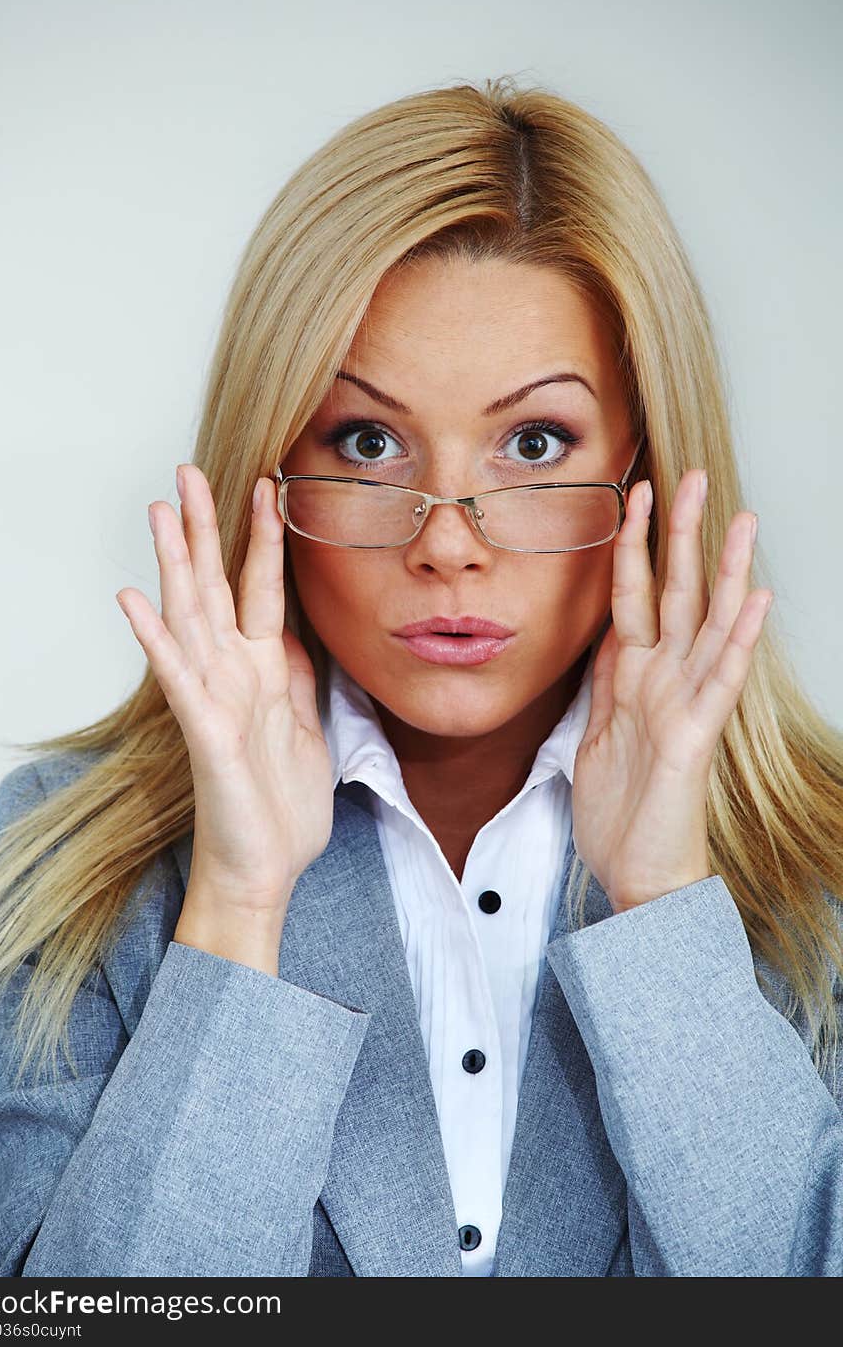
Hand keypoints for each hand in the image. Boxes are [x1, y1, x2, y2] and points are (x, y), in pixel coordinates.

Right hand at [116, 465, 333, 921]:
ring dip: (174, 564)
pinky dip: (156, 638)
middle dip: (204, 528)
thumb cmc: (280, 807)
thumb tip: (298, 636)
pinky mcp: (206, 731)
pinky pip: (178, 677)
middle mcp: (231, 674)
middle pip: (213, 586)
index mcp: (261, 671)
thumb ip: (298, 678)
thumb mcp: (306, 727)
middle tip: (189, 471)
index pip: (260, 589)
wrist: (264, 870)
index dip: (263, 538)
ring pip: (190, 617)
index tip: (268, 486)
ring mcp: (214, 699)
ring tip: (159, 511)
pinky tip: (133, 600)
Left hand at [571, 468, 771, 914]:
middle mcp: (666, 681)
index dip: (632, 546)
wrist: (639, 877)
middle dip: (681, 534)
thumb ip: (605, 685)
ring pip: (709, 623)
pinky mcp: (693, 736)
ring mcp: (684, 705)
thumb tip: (607, 638)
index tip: (630, 495)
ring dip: (726, 570)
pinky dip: (737, 639)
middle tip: (691, 475)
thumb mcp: (595, 735)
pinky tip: (757, 600)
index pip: (635, 597)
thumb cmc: (623, 812)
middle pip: (677, 593)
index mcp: (636, 678)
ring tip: (742, 518)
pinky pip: (719, 679)